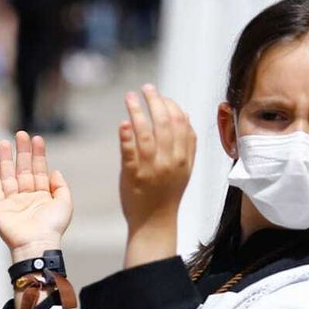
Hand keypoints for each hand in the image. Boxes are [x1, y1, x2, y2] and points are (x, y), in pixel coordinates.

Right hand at [0, 131, 72, 262]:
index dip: (38, 155)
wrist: (37, 243)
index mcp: (42, 196)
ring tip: (3, 142)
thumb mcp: (65, 204)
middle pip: (22, 169)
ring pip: (7, 176)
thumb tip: (54, 171)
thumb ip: (61, 187)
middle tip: (21, 134)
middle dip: (21, 152)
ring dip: (5, 159)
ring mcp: (12, 202)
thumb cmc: (53, 227)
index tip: (37, 139)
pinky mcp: (0, 208)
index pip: (38, 170)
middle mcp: (26, 197)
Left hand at [118, 85, 194, 265]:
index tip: (161, 96)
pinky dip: (126, 137)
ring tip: (130, 97)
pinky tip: (123, 123)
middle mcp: (169, 160)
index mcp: (183, 157)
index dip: (171, 105)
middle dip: (155, 101)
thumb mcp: (183, 168)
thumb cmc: (167, 193)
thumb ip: (186, 144)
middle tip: (146, 88)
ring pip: (146, 133)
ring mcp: (151, 168)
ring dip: (137, 111)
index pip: (181, 123)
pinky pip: (130, 152)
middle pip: (164, 123)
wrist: (154, 221)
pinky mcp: (133, 175)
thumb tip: (185, 115)